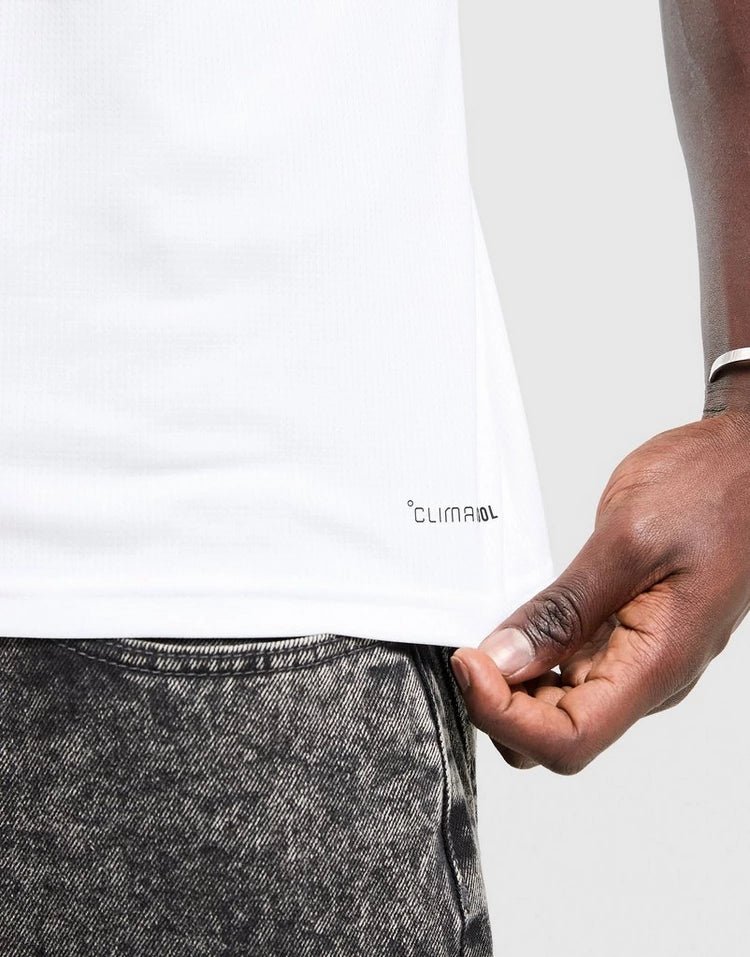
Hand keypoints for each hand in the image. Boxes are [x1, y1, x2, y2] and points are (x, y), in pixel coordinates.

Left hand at [450, 401, 749, 773]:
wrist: (745, 465)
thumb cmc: (712, 492)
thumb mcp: (628, 540)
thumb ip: (565, 608)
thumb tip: (505, 661)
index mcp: (657, 664)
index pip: (568, 740)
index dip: (504, 716)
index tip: (469, 664)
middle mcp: (647, 676)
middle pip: (556, 734)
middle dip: (500, 705)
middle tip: (469, 647)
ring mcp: (635, 659)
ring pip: (558, 708)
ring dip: (512, 683)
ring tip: (488, 632)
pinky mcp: (624, 638)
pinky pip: (568, 671)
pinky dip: (531, 657)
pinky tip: (515, 623)